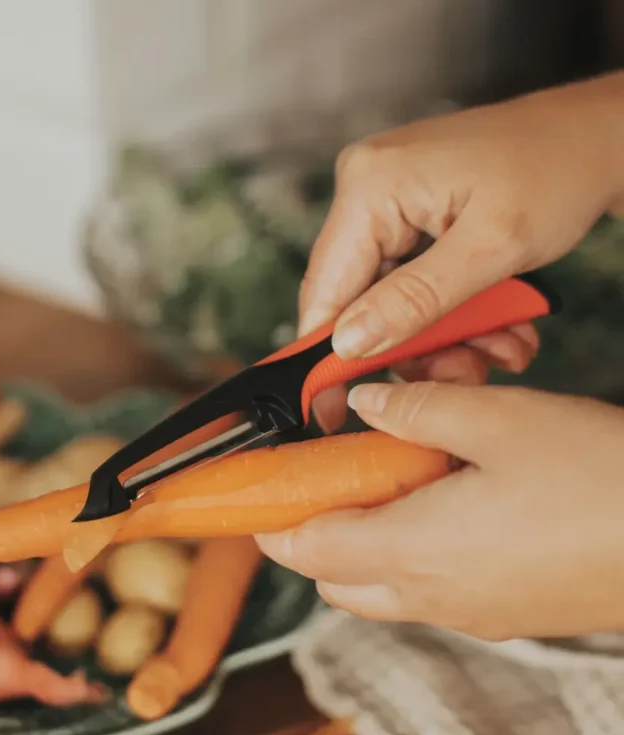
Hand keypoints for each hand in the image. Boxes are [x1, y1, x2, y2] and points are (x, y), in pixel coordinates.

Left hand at [256, 381, 623, 641]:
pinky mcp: (503, 615)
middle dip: (315, 533)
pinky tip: (445, 504)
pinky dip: (409, 555)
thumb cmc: (598, 480)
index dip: (271, 523)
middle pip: (335, 580)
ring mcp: (469, 614)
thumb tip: (366, 401)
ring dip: (362, 544)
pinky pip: (428, 592)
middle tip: (329, 476)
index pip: (308, 551)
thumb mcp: (499, 419)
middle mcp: (432, 596)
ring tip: (390, 481)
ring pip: (379, 590)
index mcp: (415, 550)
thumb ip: (415, 408)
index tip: (257, 495)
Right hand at [302, 71, 623, 430]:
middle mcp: (365, 188)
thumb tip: (347, 344)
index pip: (326, 290)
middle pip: (357, 299)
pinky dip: (448, 309)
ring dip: (441, 333)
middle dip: (412, 346)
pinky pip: (409, 280)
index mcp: (370, 186)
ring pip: (387, 298)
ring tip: (497, 345)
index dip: (326, 358)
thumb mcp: (491, 248)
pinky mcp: (406, 213)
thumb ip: (413, 301)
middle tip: (464, 372)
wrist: (599, 136)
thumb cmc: (559, 168)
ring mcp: (384, 200)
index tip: (331, 412)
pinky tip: (492, 321)